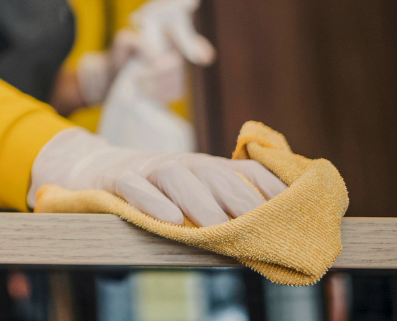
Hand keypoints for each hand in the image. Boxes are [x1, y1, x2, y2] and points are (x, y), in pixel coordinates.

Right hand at [29, 128, 286, 224]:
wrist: (99, 170)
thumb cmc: (160, 192)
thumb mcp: (198, 194)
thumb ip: (231, 207)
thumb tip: (281, 233)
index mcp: (210, 168)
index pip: (248, 171)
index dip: (272, 187)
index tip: (296, 209)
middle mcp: (185, 164)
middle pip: (215, 175)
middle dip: (239, 199)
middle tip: (261, 226)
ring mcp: (150, 169)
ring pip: (177, 178)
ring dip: (199, 201)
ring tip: (216, 226)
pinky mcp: (118, 179)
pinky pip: (134, 187)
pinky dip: (150, 201)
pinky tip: (167, 220)